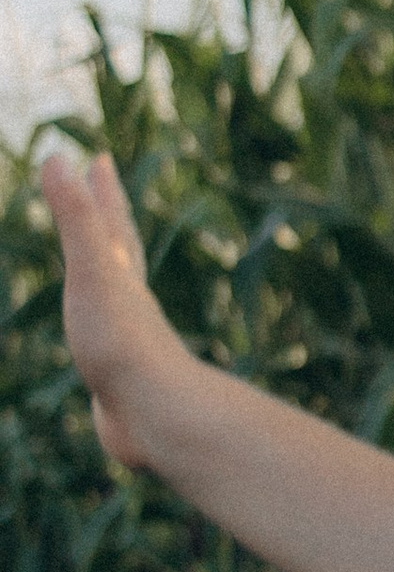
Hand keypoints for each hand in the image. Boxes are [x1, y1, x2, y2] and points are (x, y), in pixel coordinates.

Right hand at [36, 150, 195, 470]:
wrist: (156, 416)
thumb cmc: (124, 342)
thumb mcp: (92, 271)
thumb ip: (76, 217)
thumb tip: (59, 156)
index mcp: (122, 275)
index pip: (110, 222)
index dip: (102, 190)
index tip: (99, 159)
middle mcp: (130, 301)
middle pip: (121, 251)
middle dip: (109, 219)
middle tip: (105, 193)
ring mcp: (128, 339)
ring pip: (119, 296)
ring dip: (111, 274)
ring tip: (108, 266)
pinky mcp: (121, 377)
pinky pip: (109, 342)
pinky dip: (103, 330)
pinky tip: (105, 342)